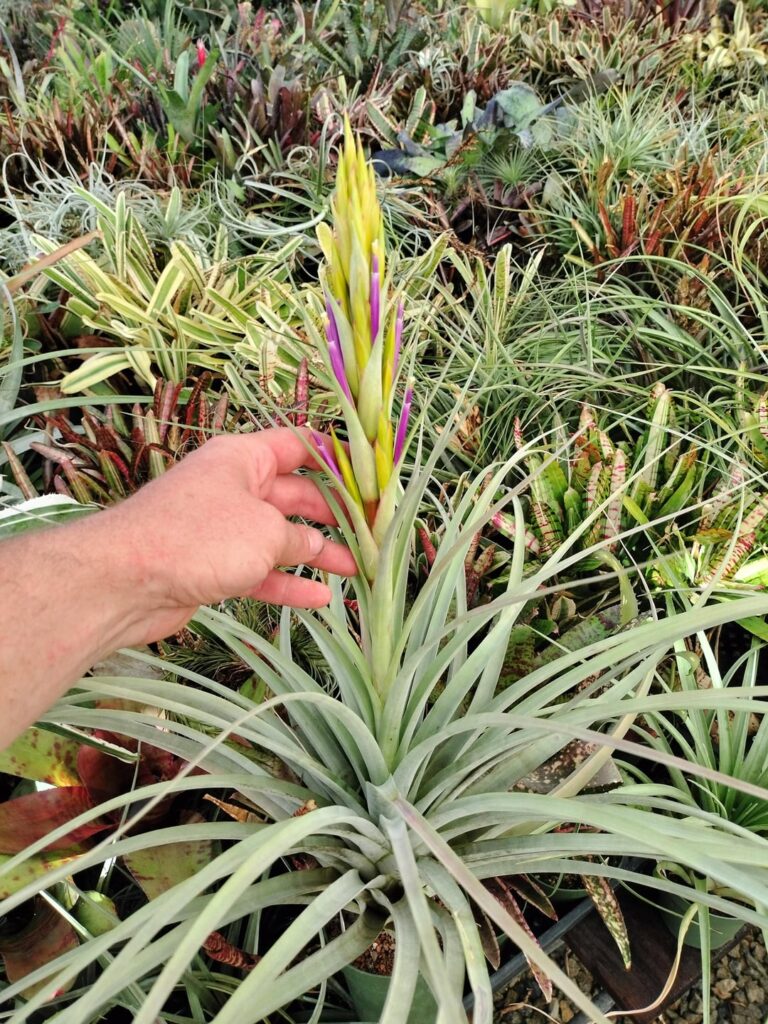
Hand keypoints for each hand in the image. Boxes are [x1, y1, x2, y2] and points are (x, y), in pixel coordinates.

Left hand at [103, 428, 356, 643]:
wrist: (126, 580)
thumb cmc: (199, 537)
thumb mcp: (265, 532)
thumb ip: (299, 539)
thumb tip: (317, 546)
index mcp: (243, 458)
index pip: (297, 446)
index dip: (334, 458)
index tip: (366, 477)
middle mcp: (233, 487)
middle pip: (293, 495)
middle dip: (331, 514)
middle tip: (368, 530)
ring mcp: (222, 528)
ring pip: (278, 537)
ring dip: (315, 554)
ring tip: (353, 569)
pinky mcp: (213, 565)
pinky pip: (259, 570)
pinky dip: (287, 583)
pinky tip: (318, 599)